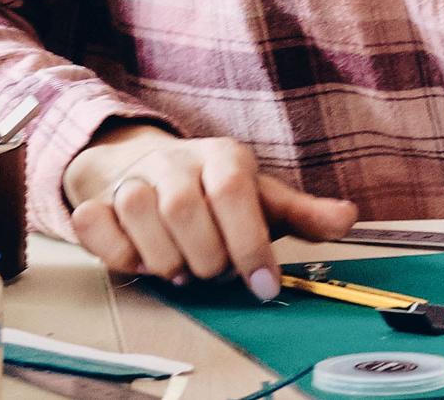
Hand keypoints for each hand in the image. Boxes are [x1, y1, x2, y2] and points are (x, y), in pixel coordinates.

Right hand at [63, 123, 358, 296]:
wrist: (150, 168)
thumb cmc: (216, 191)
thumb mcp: (264, 199)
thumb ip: (303, 214)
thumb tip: (347, 220)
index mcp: (225, 158)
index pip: (236, 194)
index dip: (251, 245)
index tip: (264, 286)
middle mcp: (177, 161)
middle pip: (185, 210)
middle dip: (206, 256)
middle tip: (214, 270)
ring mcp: (133, 178)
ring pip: (141, 215)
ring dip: (165, 257)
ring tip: (183, 267)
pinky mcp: (97, 199)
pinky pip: (97, 225)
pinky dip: (119, 251)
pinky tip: (142, 257)